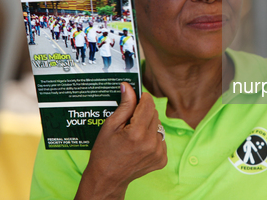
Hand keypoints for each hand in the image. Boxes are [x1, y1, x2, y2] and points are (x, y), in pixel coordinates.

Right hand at [75, 83, 166, 199]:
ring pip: (158, 126)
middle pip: (154, 114)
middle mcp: (151, 143)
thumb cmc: (105, 152)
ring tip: (133, 135)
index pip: (148, 104)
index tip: (136, 98)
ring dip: (148, 126)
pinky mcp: (162, 159)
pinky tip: (139, 144)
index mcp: (137, 133)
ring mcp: (158, 152)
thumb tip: (129, 87)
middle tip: (129, 122)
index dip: (142, 98)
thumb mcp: (110, 126)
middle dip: (143, 113)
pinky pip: (160, 139)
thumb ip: (124, 105)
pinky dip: (152, 138)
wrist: (107, 178)